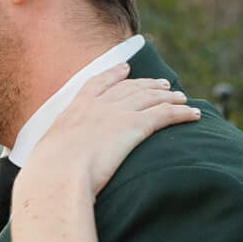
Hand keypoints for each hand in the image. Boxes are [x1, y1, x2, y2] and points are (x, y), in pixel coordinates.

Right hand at [28, 68, 198, 195]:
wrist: (57, 173)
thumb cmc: (48, 173)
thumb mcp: (48, 156)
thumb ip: (56, 153)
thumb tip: (51, 167)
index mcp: (75, 109)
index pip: (97, 83)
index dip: (114, 74)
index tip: (125, 68)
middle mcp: (98, 105)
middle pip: (130, 88)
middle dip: (148, 84)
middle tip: (163, 85)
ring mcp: (117, 113)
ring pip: (150, 98)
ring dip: (169, 97)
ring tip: (182, 98)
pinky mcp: (135, 126)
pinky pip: (165, 114)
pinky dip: (182, 113)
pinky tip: (194, 115)